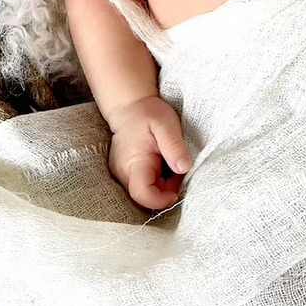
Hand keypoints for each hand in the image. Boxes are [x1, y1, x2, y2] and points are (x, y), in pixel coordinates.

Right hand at [105, 94, 193, 210]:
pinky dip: (156, 180)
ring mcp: (121, 174)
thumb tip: (184, 168)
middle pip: (145, 197)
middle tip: (177, 168)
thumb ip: (174, 146)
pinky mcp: (124, 172)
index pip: (142, 195)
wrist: (130, 105)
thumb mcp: (166, 125)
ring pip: (145, 192)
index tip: (177, 189)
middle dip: (166, 190)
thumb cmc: (148, 113)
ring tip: (170, 163)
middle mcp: (122, 172)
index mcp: (133, 162)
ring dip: (162, 185)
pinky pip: (142, 185)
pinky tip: (162, 164)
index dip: (161, 200)